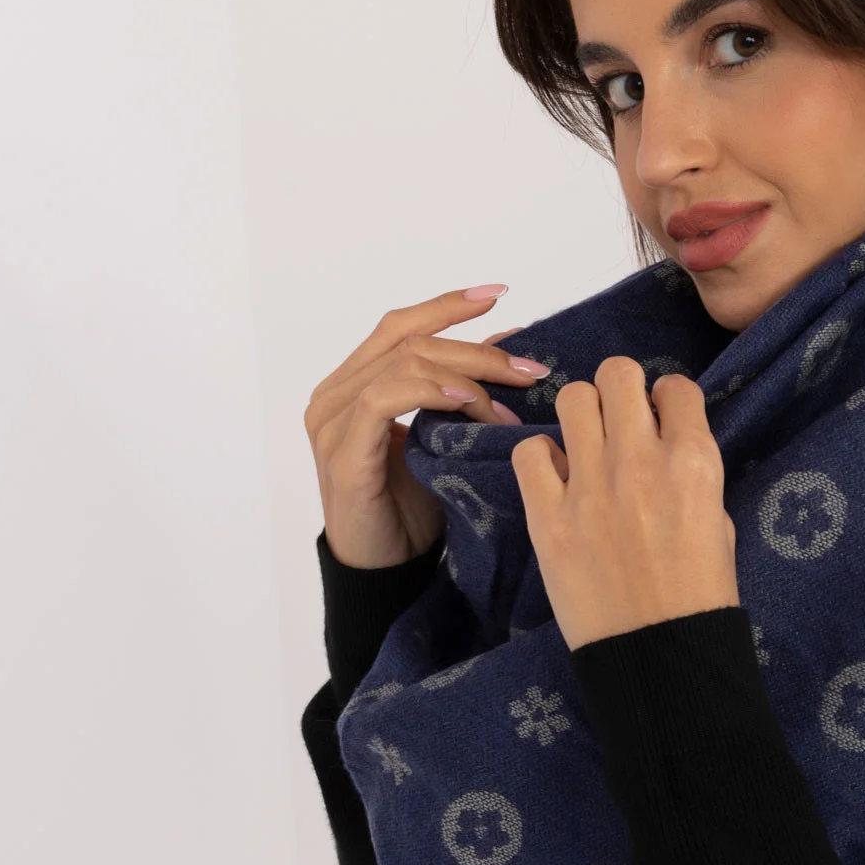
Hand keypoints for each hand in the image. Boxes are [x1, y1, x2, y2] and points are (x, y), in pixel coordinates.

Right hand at [303, 283, 547, 567]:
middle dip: (477, 348)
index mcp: (355, 384)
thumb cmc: (412, 508)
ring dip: (466, 376)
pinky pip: (384, 400)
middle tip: (530, 370)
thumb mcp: (445, 438)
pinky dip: (429, 392)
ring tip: (508, 405)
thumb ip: (462, 389)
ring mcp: (334, 422)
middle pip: (409, 340)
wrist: (385, 570)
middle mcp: (336, 394)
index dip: (447, 304)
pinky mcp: (343, 454)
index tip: (498, 293)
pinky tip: (464, 401)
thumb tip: (510, 339)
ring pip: (403, 363)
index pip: (401, 325)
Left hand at [511, 356, 738, 651]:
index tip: (661, 421)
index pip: (676, 387)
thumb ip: (691, 473)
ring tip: (587, 446)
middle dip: (621, 390)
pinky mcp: (546, 516)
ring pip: (573, 398)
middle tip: (619, 422)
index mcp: (694, 462)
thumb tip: (665, 446)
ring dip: (582, 415)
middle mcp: (640, 461)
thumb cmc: (699, 596)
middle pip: (618, 373)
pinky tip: (557, 482)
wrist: (657, 656)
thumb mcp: (718, 522)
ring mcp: (589, 486)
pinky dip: (542, 460)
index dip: (667, 400)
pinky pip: (529, 451)